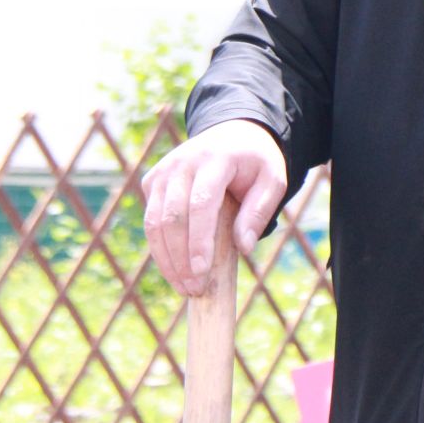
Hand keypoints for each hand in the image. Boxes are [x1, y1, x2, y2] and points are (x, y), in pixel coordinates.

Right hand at [141, 119, 285, 296]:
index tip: (201, 273)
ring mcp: (163, 171)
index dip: (199, 241)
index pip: (201, 204)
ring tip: (184, 287)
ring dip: (166, 259)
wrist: (233, 133)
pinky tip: (175, 269)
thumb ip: (259, 212)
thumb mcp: (273, 180)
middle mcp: (182, 162)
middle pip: (172, 217)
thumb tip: (243, 248)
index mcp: (216, 158)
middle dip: (180, 258)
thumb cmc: (256, 163)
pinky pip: (150, 220)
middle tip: (194, 290)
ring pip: (154, 222)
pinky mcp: (152, 181)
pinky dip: (159, 247)